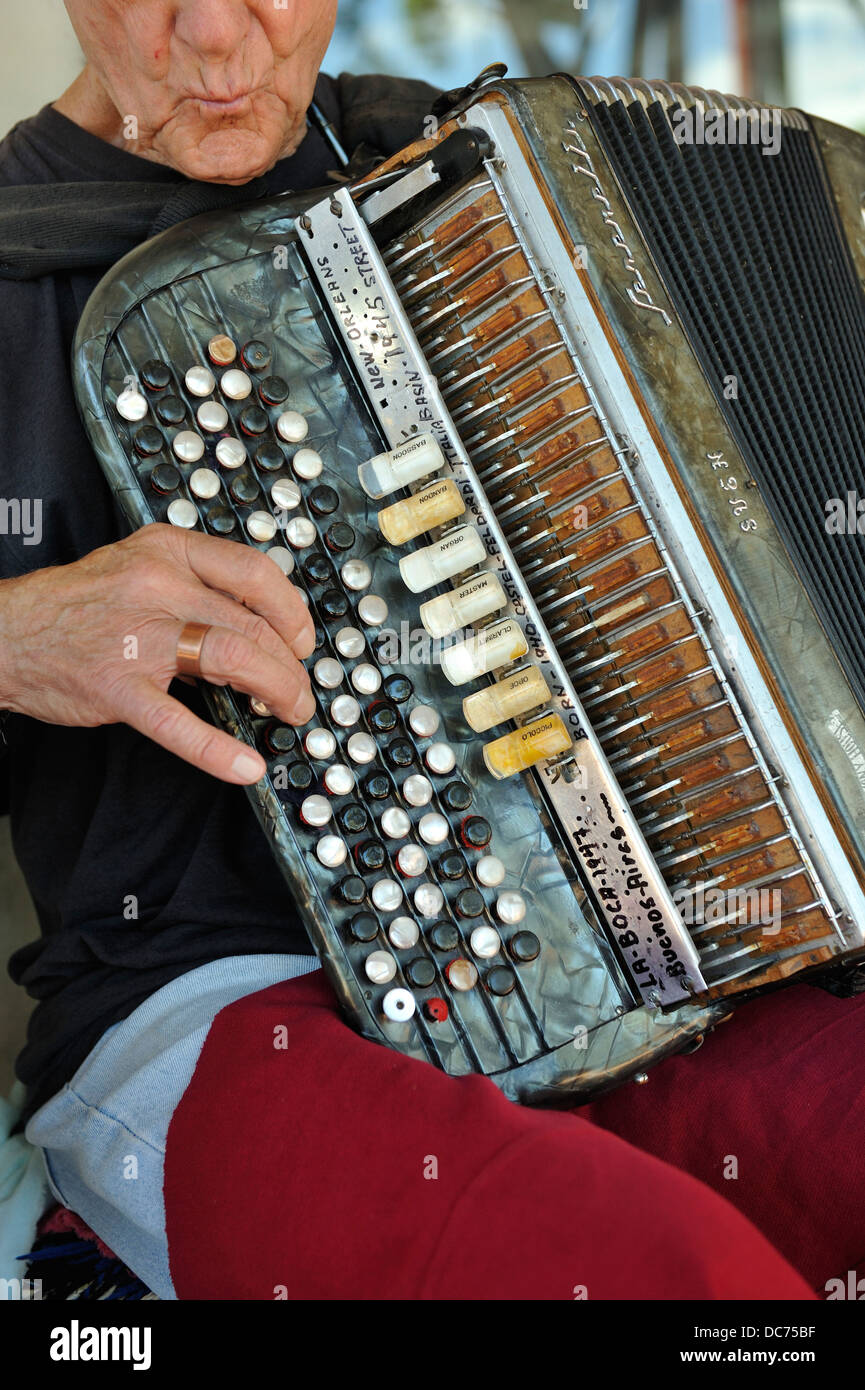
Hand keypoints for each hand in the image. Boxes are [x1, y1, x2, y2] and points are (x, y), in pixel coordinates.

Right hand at [0, 523, 315, 783]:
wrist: (6, 632)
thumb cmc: (76, 604)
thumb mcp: (139, 567)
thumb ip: (196, 587)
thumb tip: (258, 625)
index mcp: (167, 550)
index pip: (254, 571)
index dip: (292, 611)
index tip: (303, 638)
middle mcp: (157, 585)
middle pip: (253, 622)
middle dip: (291, 665)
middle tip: (301, 690)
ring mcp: (137, 636)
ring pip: (233, 656)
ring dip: (275, 690)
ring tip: (288, 712)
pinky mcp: (118, 687)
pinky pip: (177, 722)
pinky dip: (217, 749)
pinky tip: (244, 766)